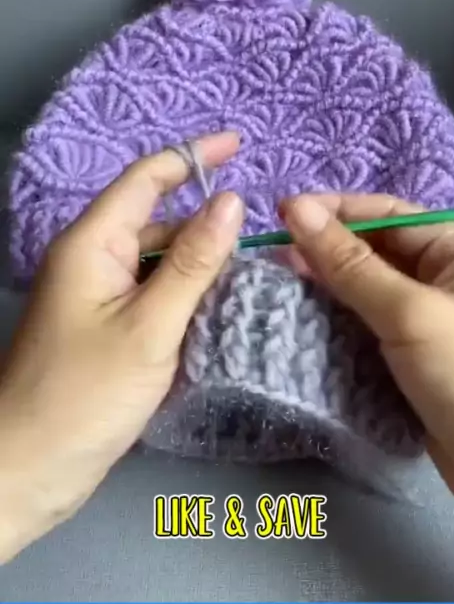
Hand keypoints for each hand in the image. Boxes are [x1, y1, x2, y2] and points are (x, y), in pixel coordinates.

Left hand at [0, 132, 243, 562]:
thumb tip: (232, 201)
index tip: (238, 144)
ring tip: (256, 267)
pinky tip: (221, 303)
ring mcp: (98, 295)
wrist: (27, 470)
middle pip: (156, 220)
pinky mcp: (106, 327)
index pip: (146, 179)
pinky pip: (152, 293)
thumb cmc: (84, 396)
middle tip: (266, 233)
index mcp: (92, 243)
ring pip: (158, 260)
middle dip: (206, 221)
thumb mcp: (149, 327)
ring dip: (200, 261)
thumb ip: (192, 262)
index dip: (192, 156)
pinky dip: (186, 293)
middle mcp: (92, 259)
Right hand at [281, 193, 453, 522]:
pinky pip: (367, 328)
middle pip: (374, 250)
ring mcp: (427, 321)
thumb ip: (349, 263)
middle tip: (272, 258)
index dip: (334, 210)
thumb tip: (297, 208)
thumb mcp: (408, 312)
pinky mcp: (413, 359)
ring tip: (278, 287)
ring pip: (366, 291)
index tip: (280, 214)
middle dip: (325, 251)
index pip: (387, 213)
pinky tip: (301, 323)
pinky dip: (336, 324)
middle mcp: (444, 278)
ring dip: (325, 289)